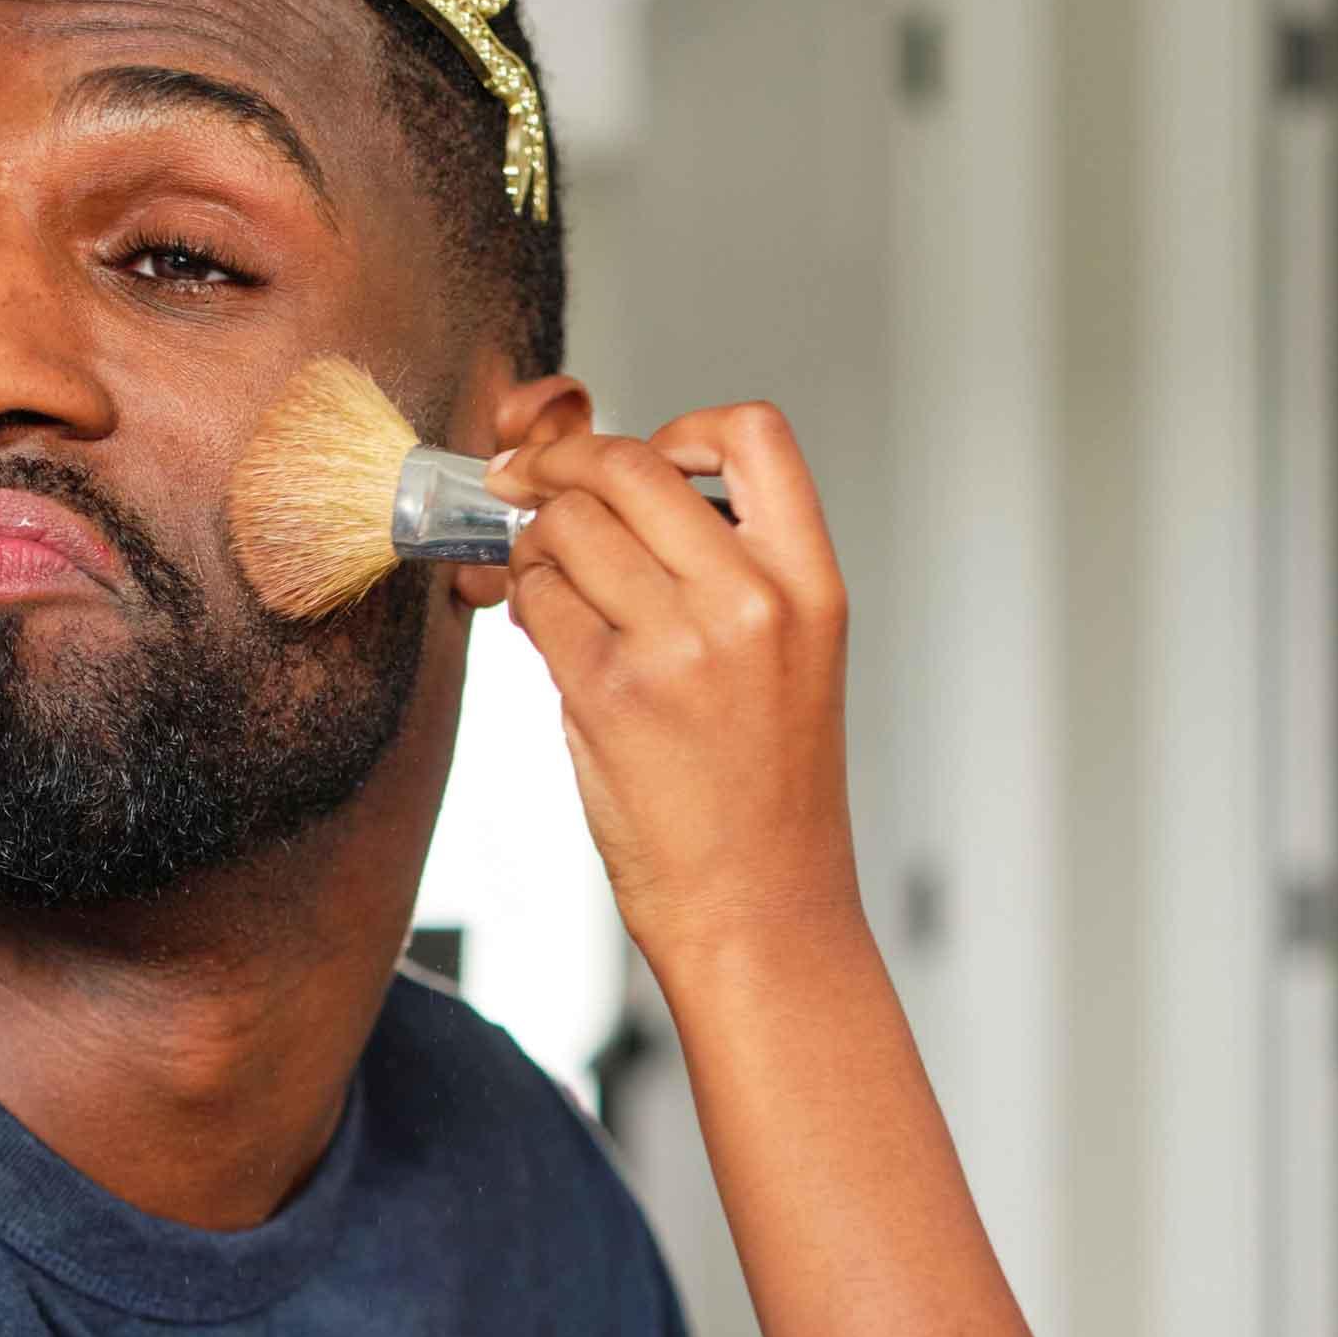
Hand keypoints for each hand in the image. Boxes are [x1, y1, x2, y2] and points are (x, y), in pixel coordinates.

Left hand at [489, 407, 858, 968]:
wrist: (759, 908)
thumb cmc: (765, 796)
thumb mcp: (789, 662)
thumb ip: (722, 572)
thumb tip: (604, 493)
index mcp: (810, 586)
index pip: (753, 436)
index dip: (683, 428)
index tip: (649, 456)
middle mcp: (751, 603)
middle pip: (632, 465)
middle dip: (561, 467)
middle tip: (529, 486)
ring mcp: (678, 645)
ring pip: (568, 527)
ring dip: (537, 543)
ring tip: (548, 583)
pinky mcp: (608, 691)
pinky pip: (538, 601)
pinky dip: (527, 605)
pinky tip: (546, 636)